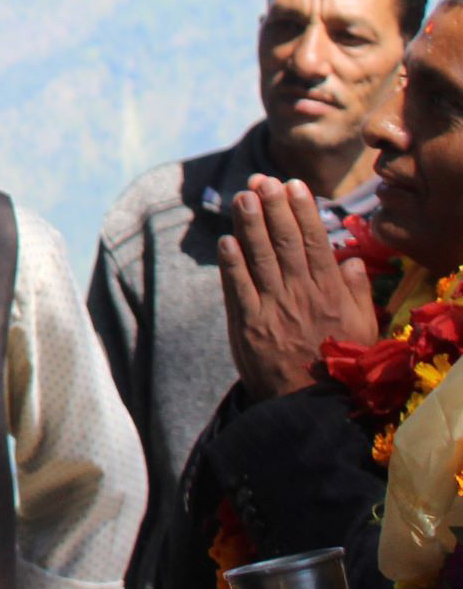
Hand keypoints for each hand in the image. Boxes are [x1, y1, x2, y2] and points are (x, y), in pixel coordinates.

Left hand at [221, 175, 377, 398]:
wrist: (311, 408)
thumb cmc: (340, 367)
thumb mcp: (362, 330)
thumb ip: (355, 293)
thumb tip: (349, 259)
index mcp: (331, 295)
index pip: (315, 243)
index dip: (302, 211)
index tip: (294, 185)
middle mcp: (302, 296)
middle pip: (284, 242)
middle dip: (273, 207)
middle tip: (263, 180)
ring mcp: (273, 309)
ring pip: (260, 258)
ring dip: (249, 224)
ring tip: (243, 196)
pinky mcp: (248, 325)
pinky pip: (238, 287)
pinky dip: (231, 262)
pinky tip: (226, 240)